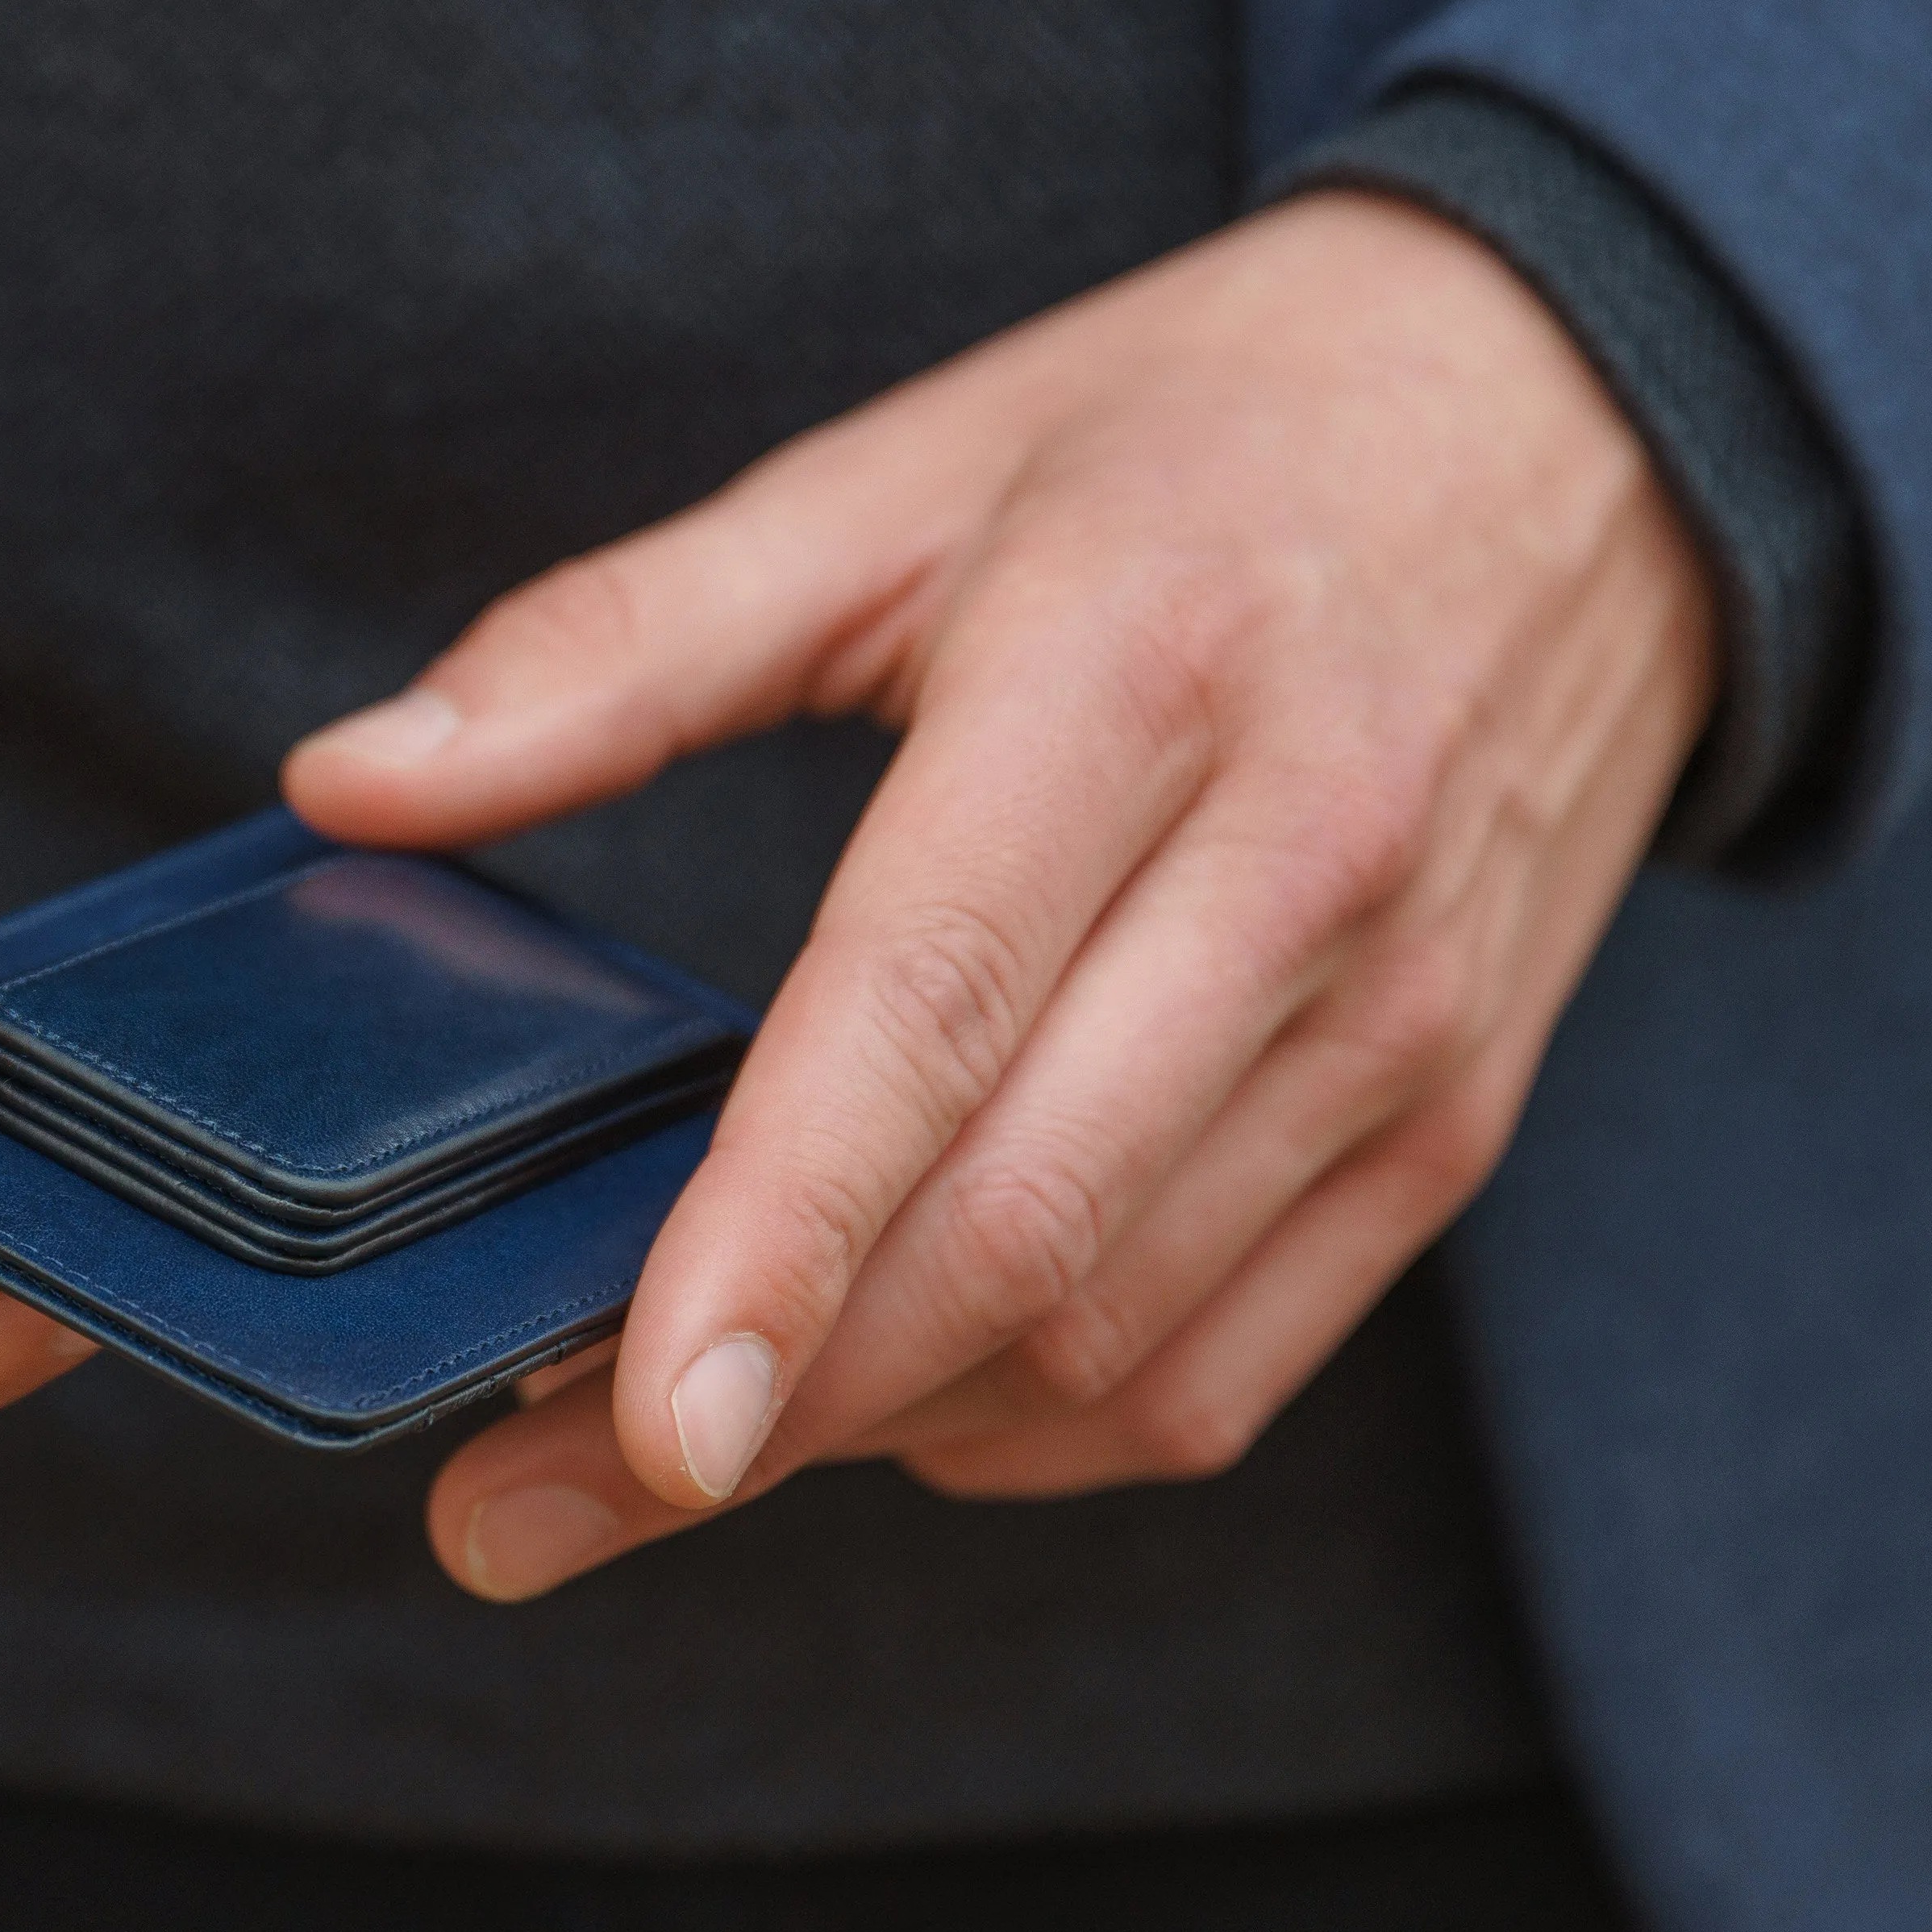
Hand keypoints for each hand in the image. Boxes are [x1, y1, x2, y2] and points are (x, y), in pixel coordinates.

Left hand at [286, 192, 1713, 1597]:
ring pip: (1111, 1335)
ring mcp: (1401, 1024)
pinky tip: (886, 1402)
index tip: (631, 1421)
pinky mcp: (1452, 1123)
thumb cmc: (1198, 438)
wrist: (1585, 426)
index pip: (930, 1004)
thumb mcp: (899, 477)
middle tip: (518, 1505)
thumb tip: (345, 781)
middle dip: (761, 1413)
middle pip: (1013, 1229)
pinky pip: (1224, 1370)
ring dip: (871, 1431)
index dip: (775, 1230)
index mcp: (1131, 678)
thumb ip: (615, 643)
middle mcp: (1297, 873)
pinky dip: (1031, 1428)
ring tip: (658, 1458)